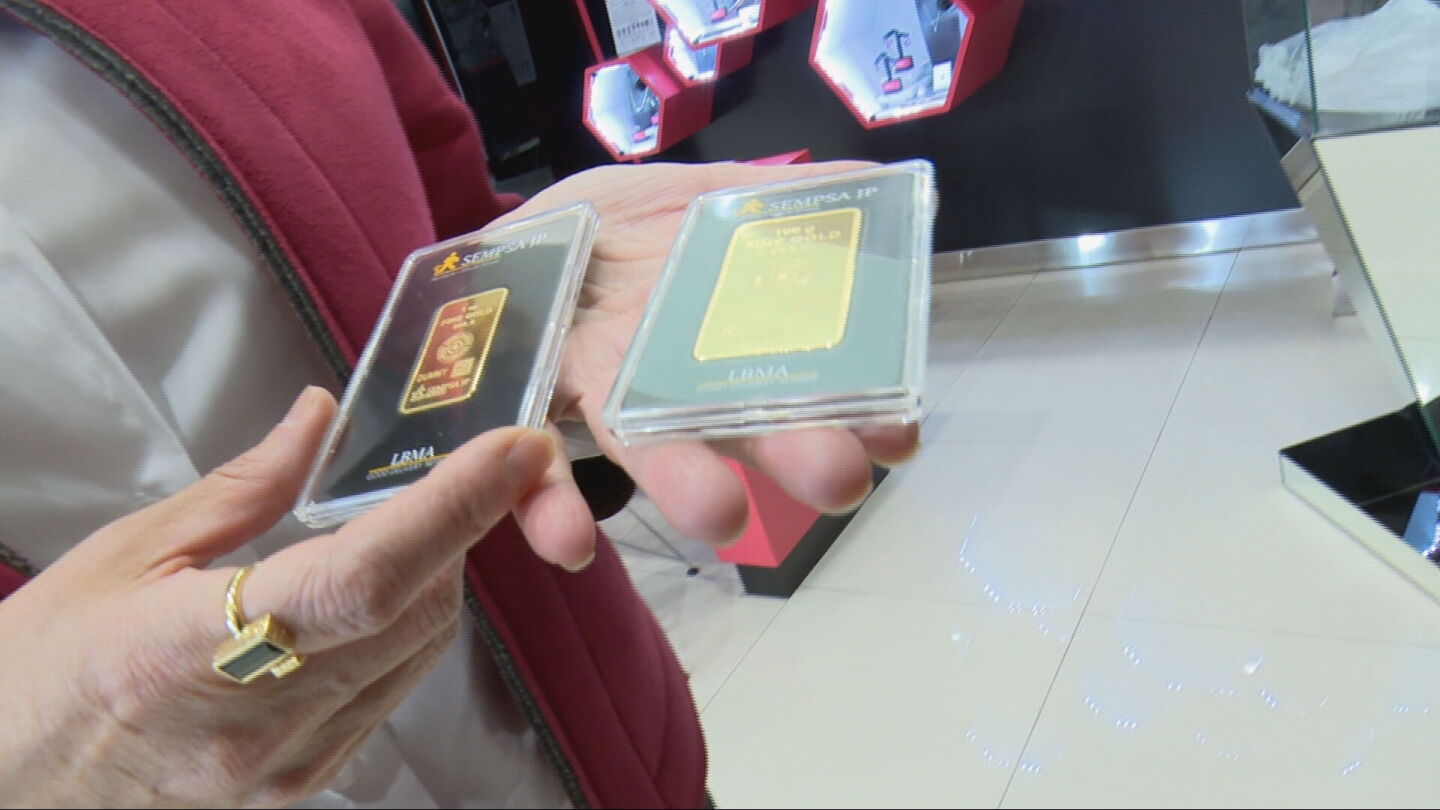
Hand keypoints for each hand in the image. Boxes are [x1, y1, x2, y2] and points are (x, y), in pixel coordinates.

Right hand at [0, 387, 563, 806]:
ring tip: (418, 521)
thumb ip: (242, 488)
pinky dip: (410, 629)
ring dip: (441, 577)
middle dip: (458, 530)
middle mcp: (261, 725)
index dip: (450, 511)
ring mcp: (289, 764)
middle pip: (416, 613)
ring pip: (419, 654)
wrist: (8, 785)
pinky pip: (392, 693)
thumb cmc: (47, 664)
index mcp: (197, 652)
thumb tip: (321, 419)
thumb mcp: (126, 554)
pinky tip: (384, 591)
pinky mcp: (303, 783)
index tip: (509, 452)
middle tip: (468, 467)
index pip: (365, 579)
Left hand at [494, 161, 921, 554]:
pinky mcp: (524, 409)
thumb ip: (781, 199)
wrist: (522, 235)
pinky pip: (535, 469)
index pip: (808, 381)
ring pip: (647, 447)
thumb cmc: (622, 225)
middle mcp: (677, 384)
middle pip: (743, 426)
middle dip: (794, 455)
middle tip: (840, 479)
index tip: (900, 436)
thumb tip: (878, 186)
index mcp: (727, 339)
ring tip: (721, 517)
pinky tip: (572, 543)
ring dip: (687, 486)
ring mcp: (600, 399)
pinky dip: (553, 510)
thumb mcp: (704, 193)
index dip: (858, 413)